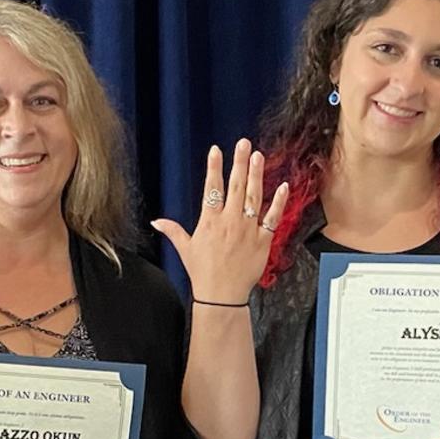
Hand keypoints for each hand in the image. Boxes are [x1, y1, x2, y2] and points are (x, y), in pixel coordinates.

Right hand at [151, 139, 291, 304]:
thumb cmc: (202, 272)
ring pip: (253, 197)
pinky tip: (282, 185)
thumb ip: (173, 231)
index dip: (214, 167)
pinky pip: (272, 218)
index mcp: (210, 222)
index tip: (216, 150)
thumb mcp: (185, 249)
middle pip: (235, 186)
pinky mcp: (262, 240)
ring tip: (258, 156)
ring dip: (256, 175)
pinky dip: (278, 202)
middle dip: (239, 162)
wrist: (221, 295)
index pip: (211, 188)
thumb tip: (156, 221)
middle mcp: (229, 222)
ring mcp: (247, 230)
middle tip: (243, 143)